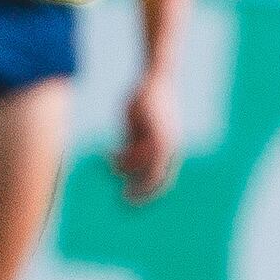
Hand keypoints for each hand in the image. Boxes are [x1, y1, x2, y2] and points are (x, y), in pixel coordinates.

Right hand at [112, 69, 183, 204]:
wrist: (156, 80)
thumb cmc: (145, 103)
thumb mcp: (136, 126)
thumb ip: (132, 142)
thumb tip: (123, 158)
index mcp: (169, 149)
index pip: (162, 179)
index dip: (147, 192)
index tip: (129, 199)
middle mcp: (170, 147)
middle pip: (158, 178)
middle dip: (141, 191)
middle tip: (124, 199)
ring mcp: (165, 139)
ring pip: (145, 165)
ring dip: (125, 167)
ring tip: (108, 161)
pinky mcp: (156, 130)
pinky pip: (140, 150)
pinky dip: (125, 155)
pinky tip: (110, 152)